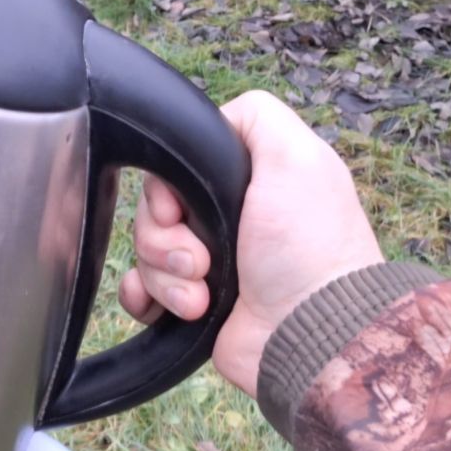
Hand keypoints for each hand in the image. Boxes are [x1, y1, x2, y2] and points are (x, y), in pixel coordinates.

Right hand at [118, 90, 384, 396]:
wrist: (309, 333)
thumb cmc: (308, 250)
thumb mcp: (296, 158)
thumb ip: (257, 118)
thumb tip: (212, 121)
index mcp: (246, 183)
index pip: (176, 168)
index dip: (166, 187)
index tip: (180, 208)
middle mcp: (225, 221)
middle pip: (153, 211)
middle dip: (165, 238)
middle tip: (202, 259)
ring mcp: (207, 264)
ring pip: (144, 253)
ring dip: (166, 275)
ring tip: (204, 296)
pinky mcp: (191, 304)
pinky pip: (141, 291)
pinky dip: (147, 297)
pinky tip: (172, 309)